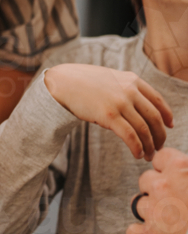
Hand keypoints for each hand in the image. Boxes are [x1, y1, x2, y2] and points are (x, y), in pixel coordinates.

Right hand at [44, 64, 172, 160]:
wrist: (63, 82)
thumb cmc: (85, 81)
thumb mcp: (111, 78)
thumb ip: (127, 87)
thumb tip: (139, 104)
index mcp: (132, 80)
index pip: (158, 100)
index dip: (167, 115)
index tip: (170, 126)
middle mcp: (129, 90)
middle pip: (154, 117)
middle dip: (160, 135)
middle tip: (159, 147)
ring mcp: (120, 102)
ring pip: (144, 129)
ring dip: (149, 146)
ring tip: (148, 155)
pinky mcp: (108, 115)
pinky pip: (130, 136)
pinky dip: (137, 147)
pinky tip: (137, 154)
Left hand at [126, 147, 187, 233]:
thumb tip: (185, 169)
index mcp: (180, 168)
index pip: (160, 158)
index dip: (167, 169)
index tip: (174, 178)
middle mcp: (161, 186)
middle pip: (146, 180)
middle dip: (157, 189)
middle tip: (174, 202)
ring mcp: (153, 211)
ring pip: (139, 204)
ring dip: (151, 211)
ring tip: (170, 222)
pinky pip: (133, 231)